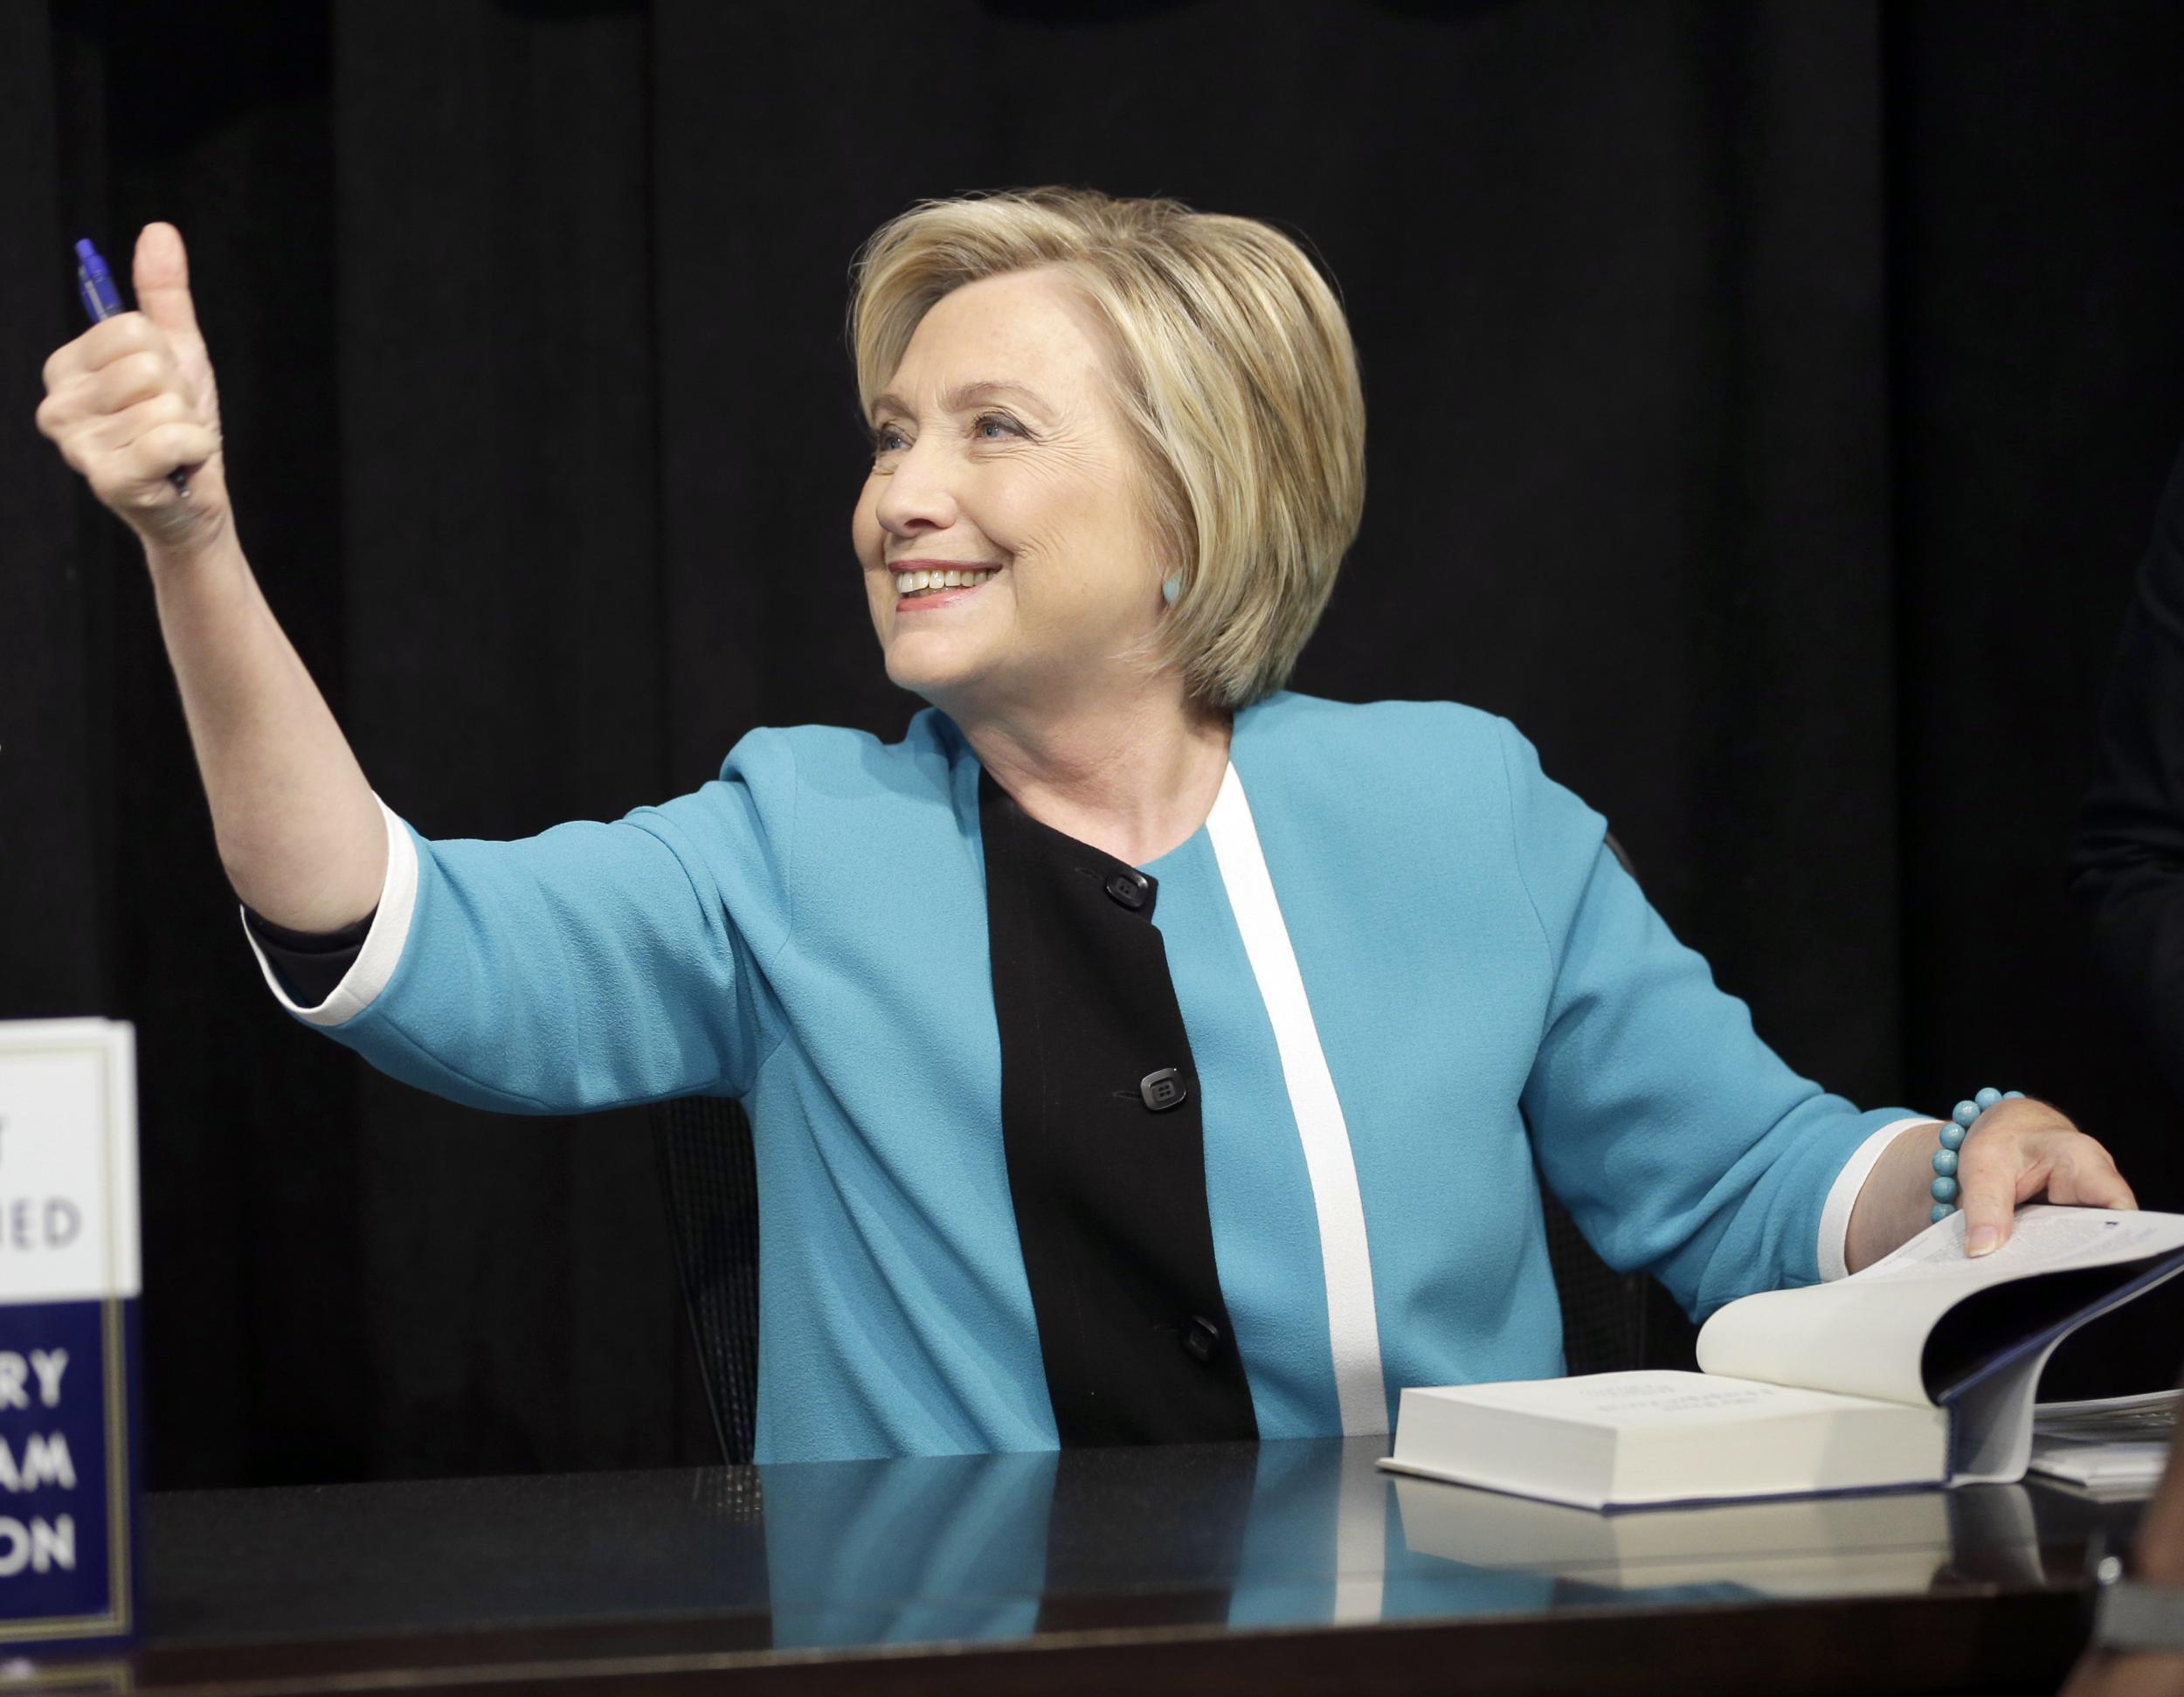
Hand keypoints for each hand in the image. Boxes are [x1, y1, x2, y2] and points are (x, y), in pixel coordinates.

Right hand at [36, 222, 228, 556]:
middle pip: (147, 364)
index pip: (130, 329)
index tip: (161, 388)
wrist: (194, 498)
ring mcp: (77, 447)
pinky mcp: (109, 480)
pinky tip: (177, 467)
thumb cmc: (177, 425)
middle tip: (170, 421)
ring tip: (171, 447)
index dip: (166, 357)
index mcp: (66, 368)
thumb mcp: (177, 353)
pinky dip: (195, 450)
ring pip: (164, 403)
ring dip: (187, 425)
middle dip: (179, 394)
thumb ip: (163, 295)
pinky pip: (173, 438)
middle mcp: (57, 406)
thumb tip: (159, 231)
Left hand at [1845, 1097, 2136, 1270]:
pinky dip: (2032, 1269)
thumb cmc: (1993, 1138)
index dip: (2114, 1240)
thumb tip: (1984, 1250)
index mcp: (2082, 1165)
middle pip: (2097, 1238)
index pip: (2117, 1208)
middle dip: (2073, 1266)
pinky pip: (2052, 1254)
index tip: (2091, 1267)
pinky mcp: (2058, 1231)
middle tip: (2040, 1293)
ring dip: (2048, 1271)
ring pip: (2073, 1251)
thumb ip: (1986, 1205)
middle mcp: (2090, 1192)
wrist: (1985, 1135)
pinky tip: (2010, 1289)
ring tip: (2017, 1296)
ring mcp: (2077, 1215)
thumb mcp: (1982, 1163)